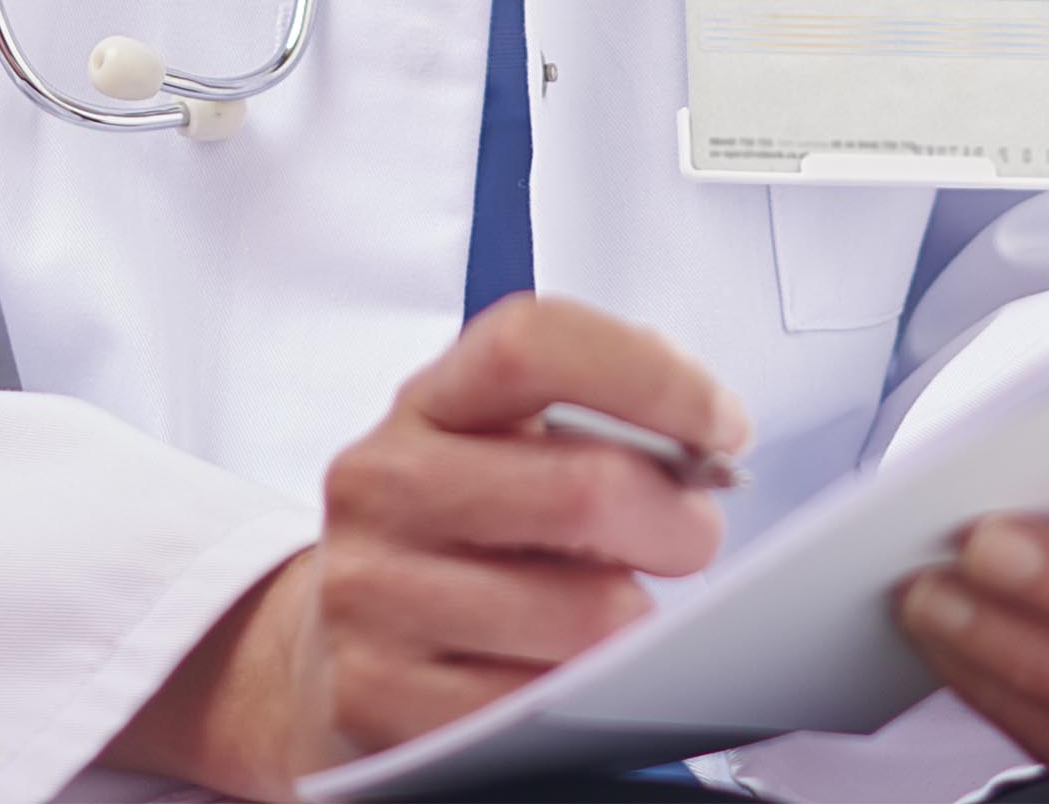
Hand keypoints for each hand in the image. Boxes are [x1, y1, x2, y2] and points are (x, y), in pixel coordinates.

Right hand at [111, 294, 749, 799]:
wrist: (324, 652)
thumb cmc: (455, 541)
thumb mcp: (499, 452)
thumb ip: (593, 425)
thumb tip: (709, 441)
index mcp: (429, 401)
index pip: (534, 343)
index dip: (650, 374)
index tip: (723, 424)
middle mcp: (383, 482)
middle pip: (585, 488)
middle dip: (679, 524)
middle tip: (689, 539)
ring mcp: (370, 592)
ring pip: (586, 614)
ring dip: (637, 626)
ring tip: (615, 618)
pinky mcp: (375, 698)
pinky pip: (541, 705)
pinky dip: (585, 702)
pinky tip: (566, 681)